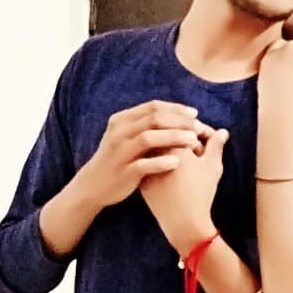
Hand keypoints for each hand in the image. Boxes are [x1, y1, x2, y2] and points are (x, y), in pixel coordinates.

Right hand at [77, 100, 211, 209]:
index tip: (195, 114)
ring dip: (174, 137)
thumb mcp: (125, 136)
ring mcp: (120, 152)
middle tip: (199, 128)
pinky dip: (161, 162)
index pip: (153, 107)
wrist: (93, 185)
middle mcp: (119, 133)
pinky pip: (144, 165)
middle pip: (154, 119)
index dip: (176, 109)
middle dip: (180, 122)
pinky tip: (178, 162)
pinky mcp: (123, 172)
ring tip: (194, 142)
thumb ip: (145, 125)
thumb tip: (176, 115)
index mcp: (121, 120)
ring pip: (149, 138)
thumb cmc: (117, 159)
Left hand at [139, 127, 228, 255]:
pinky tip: (178, 172)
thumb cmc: (201, 192)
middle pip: (170, 134)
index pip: (186, 126)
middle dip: (187, 137)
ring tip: (191, 161)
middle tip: (201, 149)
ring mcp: (145, 165)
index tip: (211, 140)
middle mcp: (154, 150)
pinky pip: (154, 164)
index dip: (202, 131)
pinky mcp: (142, 179)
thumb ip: (216, 145)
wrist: (183, 222)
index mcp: (172, 142)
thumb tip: (222, 132)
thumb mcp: (213, 165)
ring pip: (160, 148)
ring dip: (174, 149)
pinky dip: (165, 163)